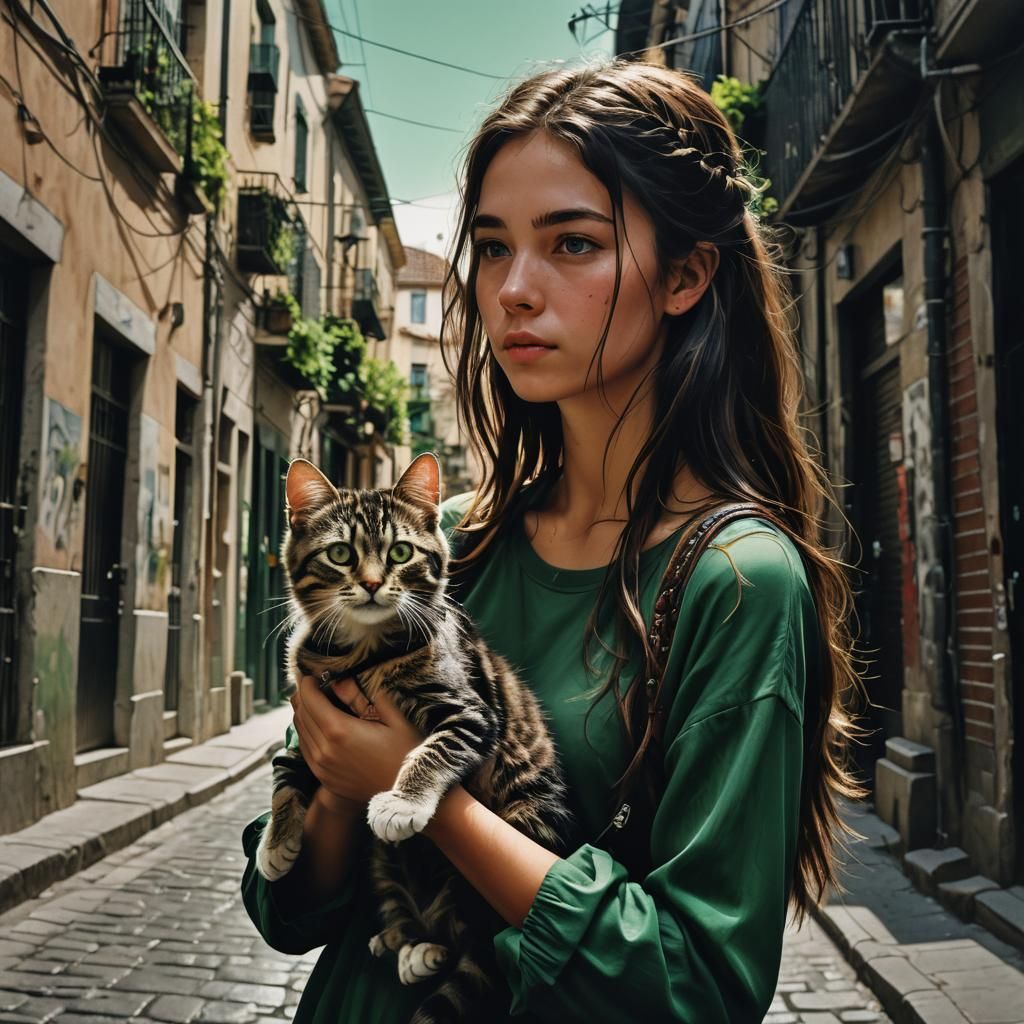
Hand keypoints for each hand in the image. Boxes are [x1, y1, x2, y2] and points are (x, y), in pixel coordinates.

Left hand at [290, 674, 421, 804]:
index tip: (315, 674)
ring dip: (304, 713)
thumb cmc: (406, 752)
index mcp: (339, 730)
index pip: (309, 698)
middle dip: (304, 695)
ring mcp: (321, 767)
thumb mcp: (391, 717)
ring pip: (300, 731)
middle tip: (315, 684)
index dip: (308, 682)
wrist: (408, 795)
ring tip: (317, 702)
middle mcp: (324, 750)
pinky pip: (306, 749)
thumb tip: (339, 681)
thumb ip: (361, 697)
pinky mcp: (324, 778)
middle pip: (300, 713)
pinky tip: (321, 726)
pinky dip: (307, 733)